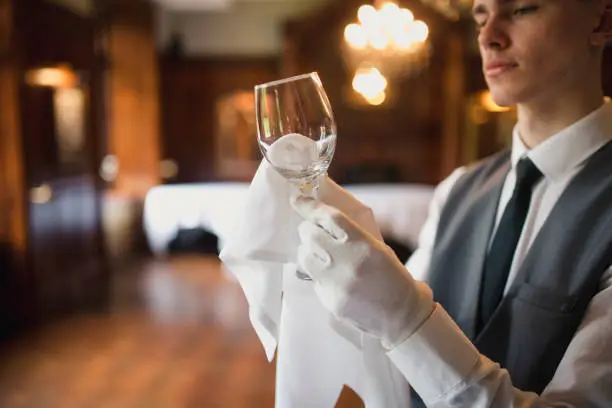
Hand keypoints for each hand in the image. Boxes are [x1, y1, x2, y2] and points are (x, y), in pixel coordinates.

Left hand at [291, 194, 434, 348]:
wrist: (402, 315)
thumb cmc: (392, 277)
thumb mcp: (377, 248)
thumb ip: (351, 235)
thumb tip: (322, 220)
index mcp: (363, 244)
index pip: (329, 217)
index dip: (309, 206)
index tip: (297, 199)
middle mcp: (347, 262)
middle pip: (310, 235)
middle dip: (307, 230)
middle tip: (311, 231)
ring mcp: (337, 283)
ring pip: (304, 257)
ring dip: (308, 252)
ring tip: (321, 257)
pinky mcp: (330, 301)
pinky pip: (313, 280)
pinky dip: (318, 276)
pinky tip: (334, 280)